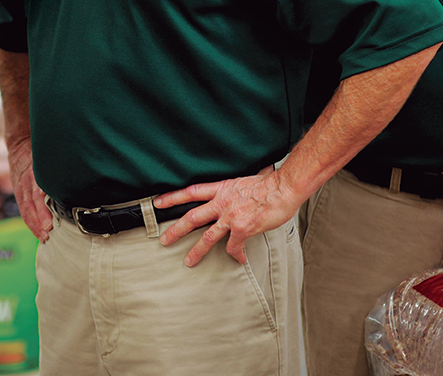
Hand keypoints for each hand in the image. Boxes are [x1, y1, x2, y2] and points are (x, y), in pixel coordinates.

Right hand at [7, 136, 51, 242]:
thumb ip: (59, 166)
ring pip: (26, 209)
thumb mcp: (49, 154)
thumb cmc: (40, 151)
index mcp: (34, 171)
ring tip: (44, 237)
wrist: (18, 144)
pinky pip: (23, 209)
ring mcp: (20, 187)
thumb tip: (79, 175)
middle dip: (39, 220)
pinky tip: (38, 232)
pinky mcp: (18, 192)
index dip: (43, 208)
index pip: (38, 193)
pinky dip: (30, 222)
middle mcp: (26, 181)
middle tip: (48, 233)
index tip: (50, 222)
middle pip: (31, 204)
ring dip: (34, 224)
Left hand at [155, 165, 300, 266]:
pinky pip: (233, 247)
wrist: (283, 188)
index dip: (173, 197)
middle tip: (164, 239)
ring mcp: (230, 216)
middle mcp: (222, 202)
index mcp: (221, 188)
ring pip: (207, 237)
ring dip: (196, 250)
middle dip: (176, 230)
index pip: (191, 192)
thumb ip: (236, 188)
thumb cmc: (269, 184)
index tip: (159, 202)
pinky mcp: (242, 229)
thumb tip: (238, 188)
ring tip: (188, 261)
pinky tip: (239, 259)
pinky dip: (235, 255)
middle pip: (192, 217)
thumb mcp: (244, 181)